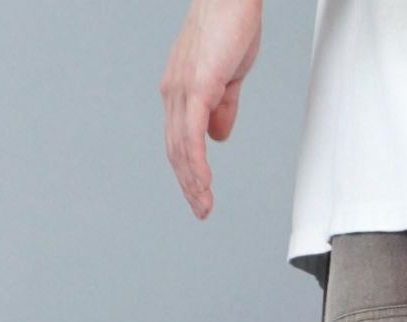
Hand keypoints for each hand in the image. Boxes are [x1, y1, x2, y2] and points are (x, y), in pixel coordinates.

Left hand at [159, 0, 262, 218]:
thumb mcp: (228, 76)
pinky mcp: (196, 88)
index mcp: (180, 89)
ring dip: (192, 183)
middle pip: (176, 150)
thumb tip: (218, 136)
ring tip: (203, 206)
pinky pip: (193, 136)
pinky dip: (197, 164)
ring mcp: (182, 90)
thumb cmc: (232, 25)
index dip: (188, 171)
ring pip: (181, 148)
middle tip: (201, 211)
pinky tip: (203, 184)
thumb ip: (223, 107)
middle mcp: (174, 91)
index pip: (180, 140)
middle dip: (189, 185)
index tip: (200, 195)